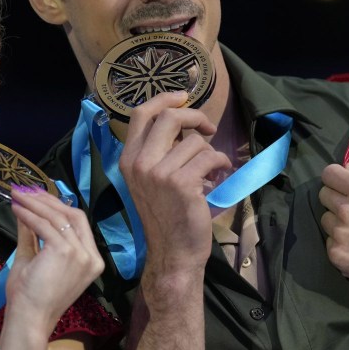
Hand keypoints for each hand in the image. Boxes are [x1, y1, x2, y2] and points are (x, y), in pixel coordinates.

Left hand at [4, 186, 104, 333]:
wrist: (29, 318)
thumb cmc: (31, 295)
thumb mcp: (34, 257)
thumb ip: (33, 233)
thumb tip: (27, 209)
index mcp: (91, 260)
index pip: (78, 223)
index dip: (57, 206)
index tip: (36, 195)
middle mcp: (91, 256)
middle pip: (73, 215)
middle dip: (48, 200)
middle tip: (26, 190)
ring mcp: (82, 254)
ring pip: (59, 217)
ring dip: (35, 203)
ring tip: (16, 196)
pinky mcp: (66, 251)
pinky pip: (46, 225)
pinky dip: (30, 214)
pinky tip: (17, 209)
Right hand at [118, 91, 231, 272]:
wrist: (172, 252)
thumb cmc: (165, 216)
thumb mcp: (150, 180)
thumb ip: (158, 151)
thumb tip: (183, 123)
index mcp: (128, 159)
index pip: (140, 114)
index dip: (164, 99)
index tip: (183, 97)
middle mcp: (139, 163)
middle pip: (168, 117)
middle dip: (195, 116)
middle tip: (208, 127)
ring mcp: (158, 173)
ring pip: (195, 141)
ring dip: (210, 152)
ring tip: (211, 169)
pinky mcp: (181, 183)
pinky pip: (209, 157)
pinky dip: (220, 163)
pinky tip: (219, 176)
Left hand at [318, 163, 348, 298]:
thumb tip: (347, 169)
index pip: (329, 174)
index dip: (335, 179)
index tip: (341, 185)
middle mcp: (347, 209)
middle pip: (324, 195)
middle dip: (335, 200)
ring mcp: (340, 233)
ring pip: (326, 220)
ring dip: (338, 224)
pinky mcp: (337, 254)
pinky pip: (330, 242)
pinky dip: (341, 245)